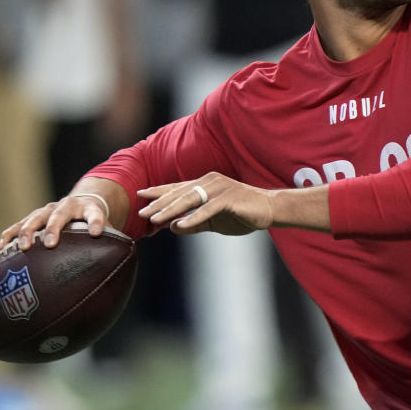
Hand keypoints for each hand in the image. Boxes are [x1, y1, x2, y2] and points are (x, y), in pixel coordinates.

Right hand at [0, 194, 109, 251]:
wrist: (83, 203)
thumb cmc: (95, 223)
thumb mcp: (107, 228)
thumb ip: (113, 243)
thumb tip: (122, 270)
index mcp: (89, 208)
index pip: (95, 214)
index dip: (96, 222)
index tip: (96, 232)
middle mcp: (67, 206)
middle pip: (59, 214)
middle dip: (54, 228)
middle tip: (50, 244)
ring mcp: (47, 210)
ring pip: (35, 217)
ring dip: (28, 231)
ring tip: (23, 247)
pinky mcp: (33, 217)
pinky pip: (18, 225)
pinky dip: (10, 235)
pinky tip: (1, 248)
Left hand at [137, 173, 273, 235]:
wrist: (269, 210)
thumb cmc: (242, 214)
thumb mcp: (213, 222)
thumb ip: (193, 224)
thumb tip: (173, 227)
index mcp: (205, 185)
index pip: (178, 188)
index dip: (159, 192)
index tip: (141, 196)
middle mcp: (210, 182)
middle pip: (180, 193)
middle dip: (159, 203)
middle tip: (141, 211)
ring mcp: (220, 189)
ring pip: (190, 199)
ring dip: (171, 210)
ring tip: (155, 219)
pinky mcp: (230, 198)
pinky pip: (208, 209)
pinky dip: (194, 217)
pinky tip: (180, 225)